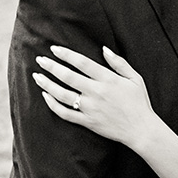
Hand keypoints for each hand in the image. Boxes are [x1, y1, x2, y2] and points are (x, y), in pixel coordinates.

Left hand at [33, 45, 157, 150]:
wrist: (141, 129)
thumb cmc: (139, 102)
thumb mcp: (135, 78)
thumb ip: (119, 63)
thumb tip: (104, 49)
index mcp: (108, 80)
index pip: (82, 63)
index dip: (67, 54)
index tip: (54, 48)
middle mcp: (97, 93)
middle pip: (68, 77)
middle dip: (52, 67)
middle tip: (40, 59)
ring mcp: (90, 108)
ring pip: (62, 95)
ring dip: (47, 84)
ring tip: (37, 76)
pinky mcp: (87, 121)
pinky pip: (65, 113)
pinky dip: (53, 105)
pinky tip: (45, 96)